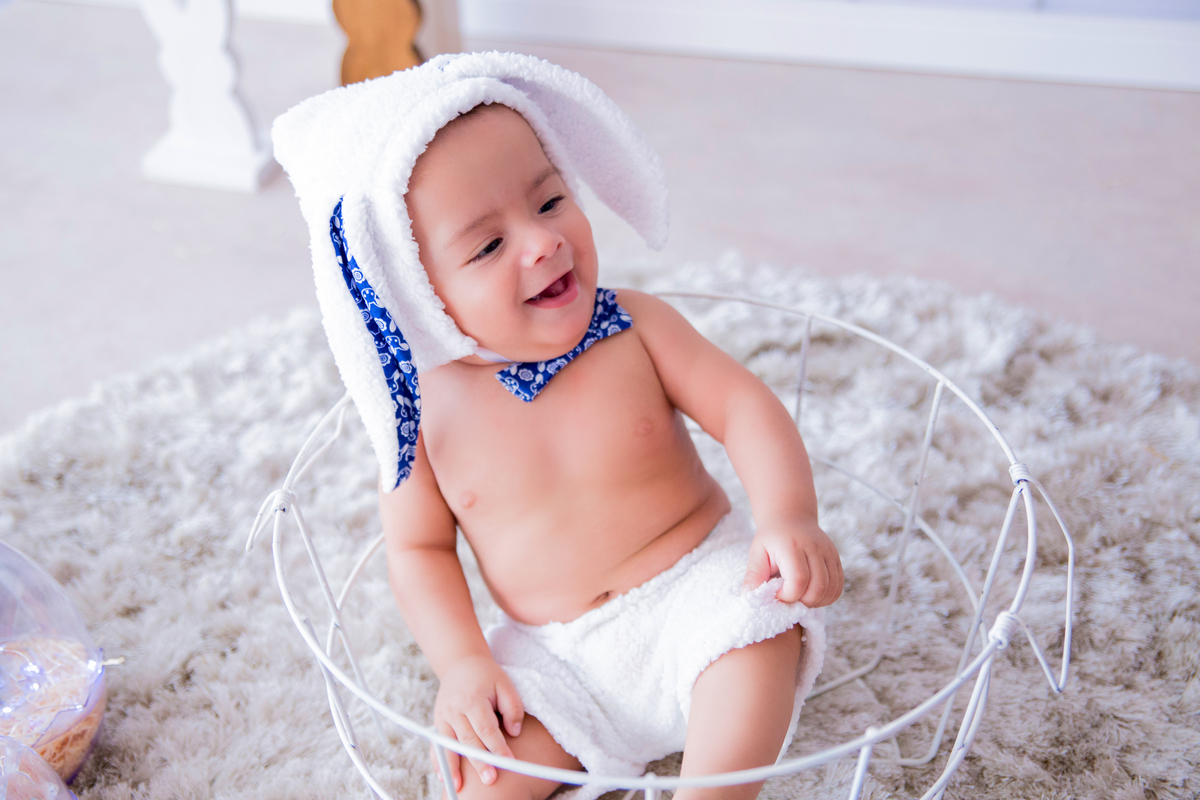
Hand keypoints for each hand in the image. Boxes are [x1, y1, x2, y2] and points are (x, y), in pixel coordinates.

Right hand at [430, 654, 523, 791]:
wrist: (460, 664)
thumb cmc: (487, 677)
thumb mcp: (505, 684)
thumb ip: (512, 707)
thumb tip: (514, 733)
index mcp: (473, 699)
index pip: (487, 729)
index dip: (497, 747)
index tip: (509, 761)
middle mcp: (455, 709)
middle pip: (468, 740)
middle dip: (479, 762)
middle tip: (490, 779)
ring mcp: (443, 716)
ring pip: (450, 746)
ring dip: (454, 768)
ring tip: (458, 786)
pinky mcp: (437, 722)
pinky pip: (437, 744)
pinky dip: (439, 761)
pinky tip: (443, 777)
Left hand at [743, 517, 842, 606]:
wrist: (791, 518)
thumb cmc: (771, 539)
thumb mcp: (757, 553)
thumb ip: (753, 576)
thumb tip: (748, 597)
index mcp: (792, 546)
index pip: (798, 580)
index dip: (788, 595)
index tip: (777, 594)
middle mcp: (814, 548)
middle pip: (817, 588)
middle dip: (802, 602)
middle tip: (789, 598)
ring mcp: (829, 553)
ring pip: (831, 590)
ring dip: (816, 602)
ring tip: (800, 598)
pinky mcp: (836, 559)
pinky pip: (838, 587)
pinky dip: (827, 598)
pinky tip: (813, 595)